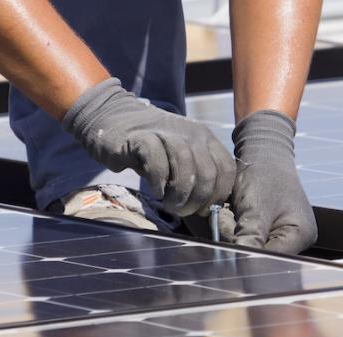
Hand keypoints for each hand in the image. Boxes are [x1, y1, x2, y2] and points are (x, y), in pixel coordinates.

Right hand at [62, 78, 235, 216]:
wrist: (115, 119)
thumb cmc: (150, 147)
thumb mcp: (179, 158)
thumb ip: (196, 175)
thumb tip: (209, 207)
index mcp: (205, 138)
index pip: (226, 170)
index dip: (218, 195)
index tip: (203, 210)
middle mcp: (191, 133)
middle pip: (207, 173)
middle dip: (197, 200)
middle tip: (181, 211)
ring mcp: (167, 133)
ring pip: (186, 168)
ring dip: (179, 194)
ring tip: (169, 205)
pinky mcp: (142, 138)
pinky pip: (158, 164)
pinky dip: (159, 183)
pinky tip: (155, 191)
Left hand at [230, 110, 317, 253]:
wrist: (262, 152)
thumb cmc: (265, 174)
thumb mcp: (256, 207)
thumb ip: (250, 237)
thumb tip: (238, 264)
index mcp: (300, 235)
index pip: (271, 259)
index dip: (247, 253)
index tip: (230, 238)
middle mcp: (293, 240)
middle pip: (259, 255)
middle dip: (239, 238)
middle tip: (232, 214)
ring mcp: (278, 236)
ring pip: (247, 247)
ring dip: (233, 231)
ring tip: (233, 208)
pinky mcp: (265, 230)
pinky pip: (244, 238)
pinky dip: (233, 227)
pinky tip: (234, 212)